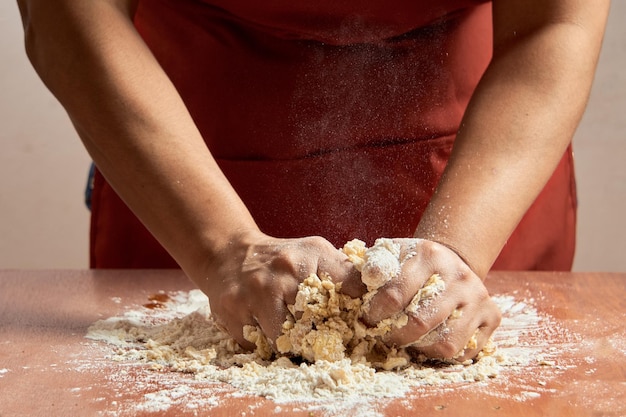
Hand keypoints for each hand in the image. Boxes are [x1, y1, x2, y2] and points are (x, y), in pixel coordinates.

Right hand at [200, 230, 363, 350]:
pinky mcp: (234, 315)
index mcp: (311, 256)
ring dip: (296, 348)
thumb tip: (378, 296)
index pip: (350, 289)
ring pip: (288, 343)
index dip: (359, 314)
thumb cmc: (282, 260)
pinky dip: (269, 348)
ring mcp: (255, 295)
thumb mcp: (314, 253)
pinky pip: (261, 347)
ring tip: (299, 342)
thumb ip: (344, 272)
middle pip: (319, 325)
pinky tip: (270, 334)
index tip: (360, 327)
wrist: (229, 256)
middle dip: (327, 340)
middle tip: (330, 345)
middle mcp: (282, 274)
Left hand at [362, 239, 500, 360]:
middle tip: (382, 336)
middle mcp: (458, 274)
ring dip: (419, 349)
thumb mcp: (390, 255)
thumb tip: (358, 284)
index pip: (394, 294)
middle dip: (394, 336)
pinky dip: (444, 355)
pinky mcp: (493, 315)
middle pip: (420, 322)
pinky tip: (428, 344)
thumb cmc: (410, 265)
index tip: (364, 321)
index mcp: (429, 254)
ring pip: (446, 342)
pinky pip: (466, 351)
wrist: (450, 261)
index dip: (374, 314)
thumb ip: (372, 267)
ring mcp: (479, 296)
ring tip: (406, 342)